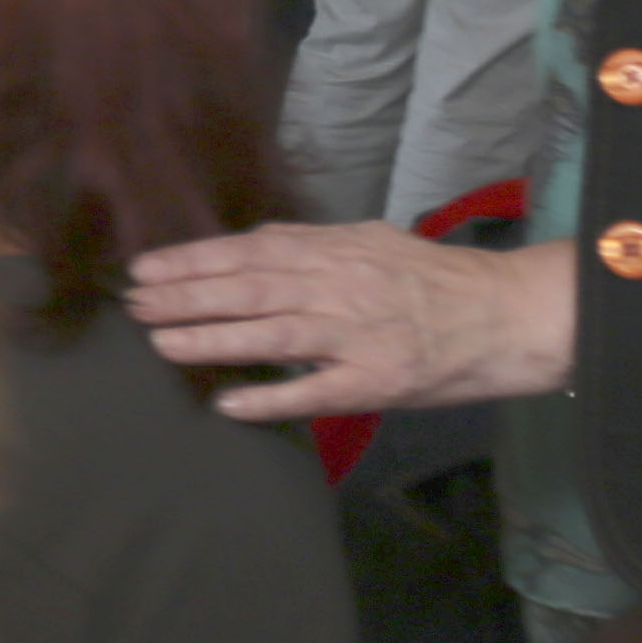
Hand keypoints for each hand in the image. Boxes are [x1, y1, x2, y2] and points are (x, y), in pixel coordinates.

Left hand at [125, 223, 577, 421]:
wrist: (508, 314)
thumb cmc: (436, 279)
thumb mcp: (371, 240)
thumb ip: (312, 242)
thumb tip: (255, 239)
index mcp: (334, 251)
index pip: (247, 251)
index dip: (192, 260)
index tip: (145, 269)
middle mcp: (339, 288)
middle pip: (248, 289)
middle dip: (184, 296)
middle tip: (134, 305)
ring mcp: (356, 336)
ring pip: (270, 335)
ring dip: (210, 340)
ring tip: (160, 343)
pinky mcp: (377, 381)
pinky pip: (315, 393)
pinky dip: (270, 397)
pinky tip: (228, 403)